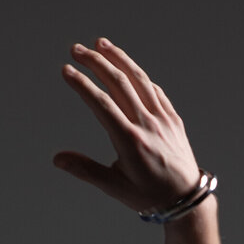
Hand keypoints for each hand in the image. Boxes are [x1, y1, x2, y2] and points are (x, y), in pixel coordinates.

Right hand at [54, 38, 202, 213]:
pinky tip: (127, 68)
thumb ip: (85, 170)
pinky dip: (138, 75)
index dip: (82, 85)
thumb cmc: (148, 195)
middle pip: (119, 83)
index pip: (102, 104)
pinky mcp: (173, 118)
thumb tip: (57, 159)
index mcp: (130, 141)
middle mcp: (147, 125)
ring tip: (100, 44)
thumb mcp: (114, 187)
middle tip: (76, 50)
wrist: (186, 200)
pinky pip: (154, 90)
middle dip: (96, 62)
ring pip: (139, 79)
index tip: (66, 70)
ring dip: (118, 58)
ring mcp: (162, 119)